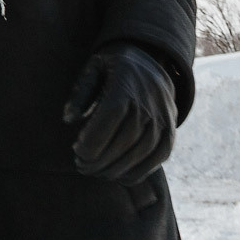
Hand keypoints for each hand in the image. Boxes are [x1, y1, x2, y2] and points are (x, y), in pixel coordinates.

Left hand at [62, 43, 176, 184]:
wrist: (150, 63)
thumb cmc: (113, 69)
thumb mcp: (93, 69)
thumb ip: (80, 92)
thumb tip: (68, 119)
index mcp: (125, 87)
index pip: (109, 120)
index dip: (92, 141)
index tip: (77, 151)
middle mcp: (147, 104)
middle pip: (123, 142)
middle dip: (99, 160)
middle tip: (82, 166)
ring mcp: (163, 119)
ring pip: (140, 153)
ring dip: (116, 169)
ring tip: (97, 172)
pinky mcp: (170, 131)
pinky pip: (158, 157)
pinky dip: (139, 171)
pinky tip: (119, 176)